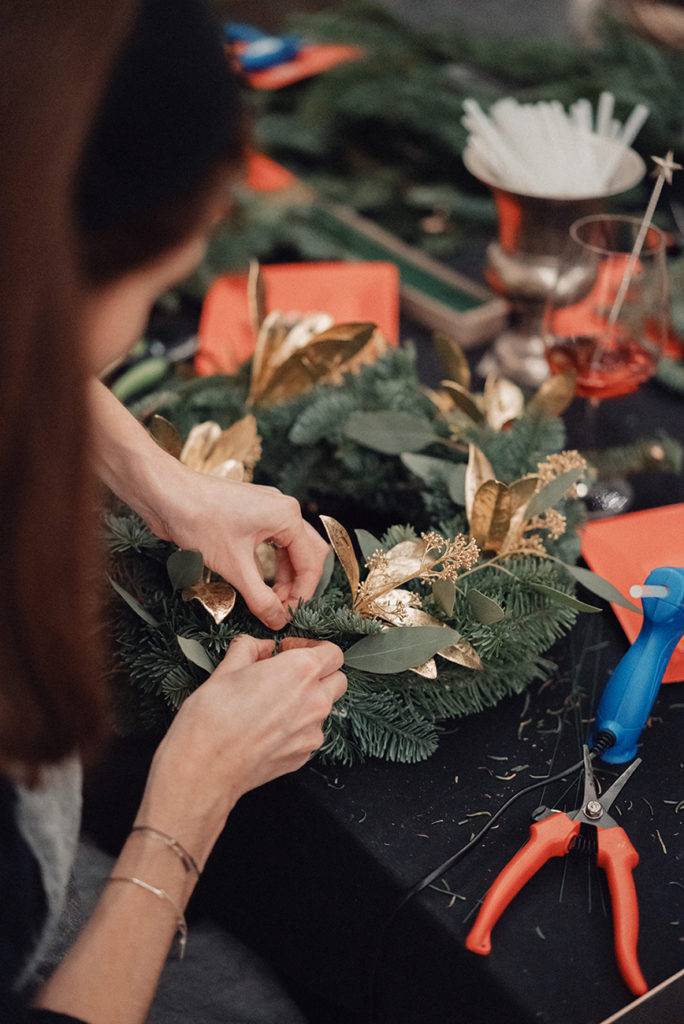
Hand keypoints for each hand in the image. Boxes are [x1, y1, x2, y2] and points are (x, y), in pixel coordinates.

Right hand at [137, 635, 345, 867]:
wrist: (204, 767)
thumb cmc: (212, 716)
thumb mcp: (226, 669)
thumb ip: (250, 648)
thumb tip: (261, 647)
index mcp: (300, 671)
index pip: (333, 653)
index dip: (312, 647)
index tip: (289, 650)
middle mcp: (315, 701)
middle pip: (338, 680)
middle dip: (319, 674)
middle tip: (289, 674)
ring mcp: (312, 732)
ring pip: (324, 709)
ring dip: (308, 701)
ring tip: (273, 704)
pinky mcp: (304, 756)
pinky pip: (310, 734)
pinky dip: (297, 727)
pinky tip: (269, 728)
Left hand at [150, 469, 328, 630]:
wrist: (165, 494)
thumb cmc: (199, 521)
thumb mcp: (233, 566)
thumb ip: (260, 598)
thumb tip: (279, 622)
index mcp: (287, 516)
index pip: (311, 562)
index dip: (302, 594)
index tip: (288, 617)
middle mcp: (282, 509)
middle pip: (305, 554)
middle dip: (296, 584)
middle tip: (280, 609)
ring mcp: (265, 509)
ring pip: (288, 549)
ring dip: (282, 576)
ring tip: (268, 601)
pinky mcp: (248, 514)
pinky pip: (271, 542)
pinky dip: (268, 565)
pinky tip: (255, 582)